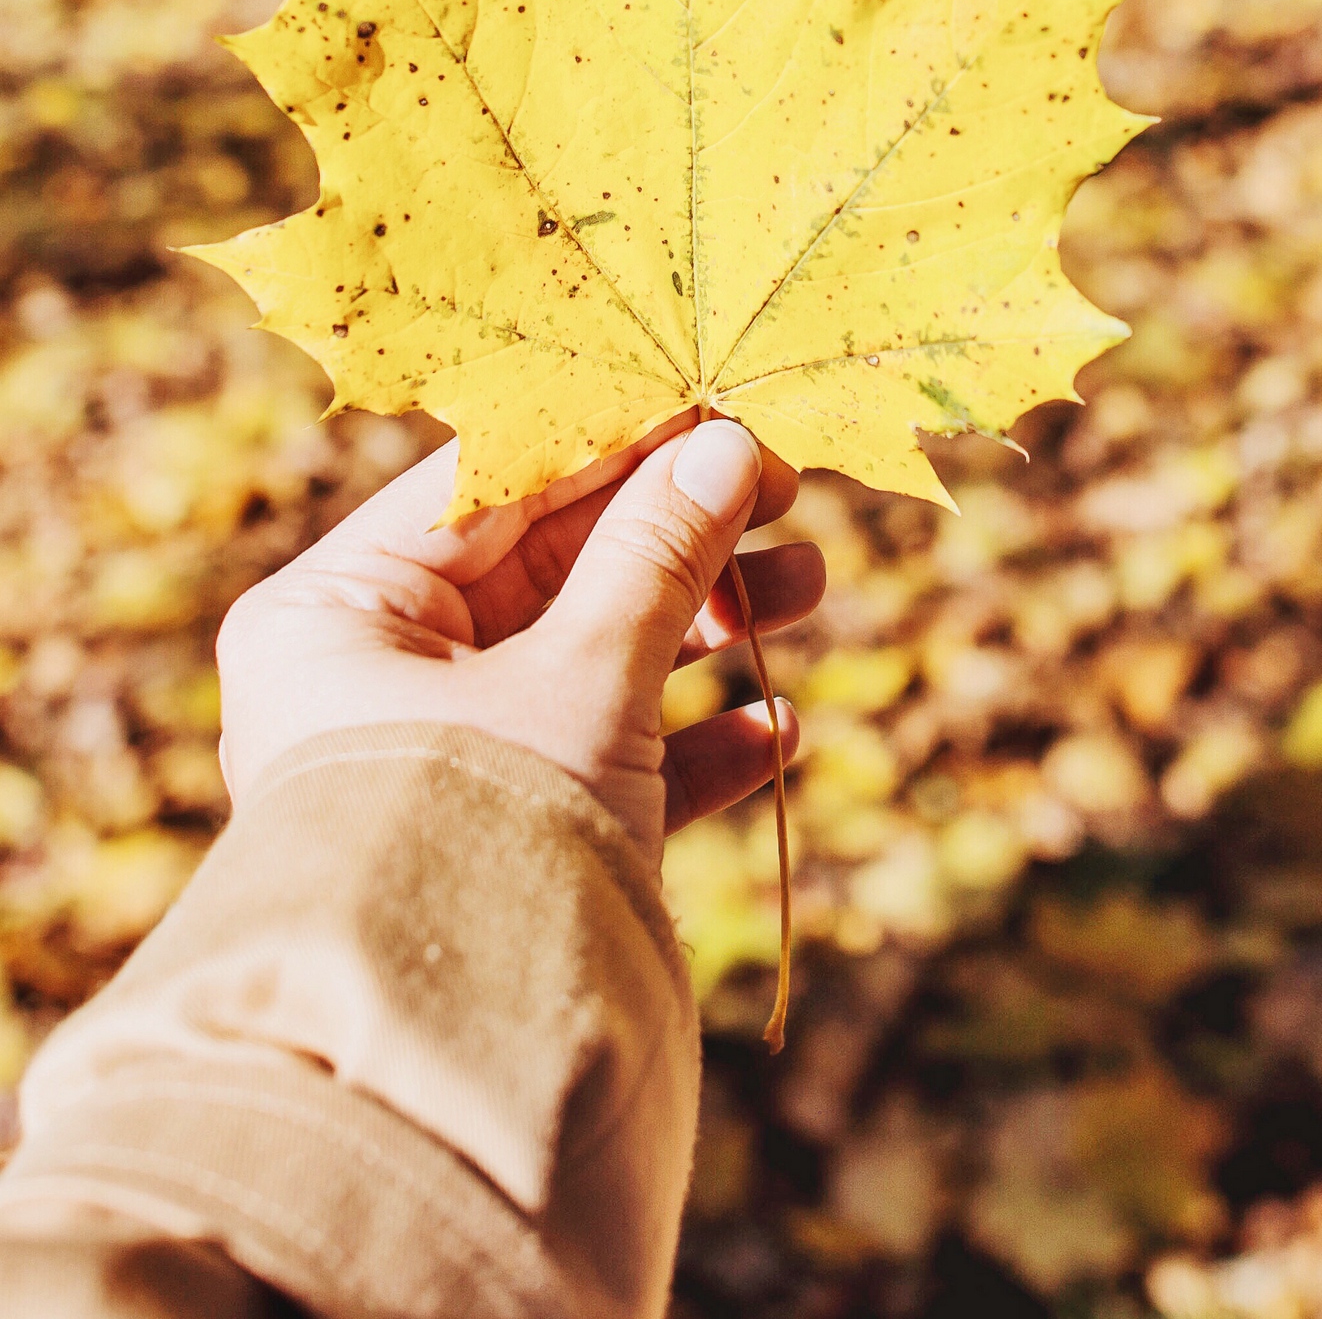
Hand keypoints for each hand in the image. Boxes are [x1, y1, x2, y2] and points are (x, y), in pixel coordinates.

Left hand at [216, 417, 823, 862]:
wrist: (446, 1078)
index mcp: (336, 612)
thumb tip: (725, 447)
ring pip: (585, 661)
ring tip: (814, 591)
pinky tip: (776, 733)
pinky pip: (597, 765)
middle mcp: (368, 677)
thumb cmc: (483, 833)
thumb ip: (657, 555)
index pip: (490, 486)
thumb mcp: (583, 675)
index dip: (618, 442)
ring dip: (704, 629)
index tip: (721, 414)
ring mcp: (435, 762)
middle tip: (788, 498)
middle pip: (546, 569)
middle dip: (679, 538)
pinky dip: (686, 745)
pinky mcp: (500, 841)